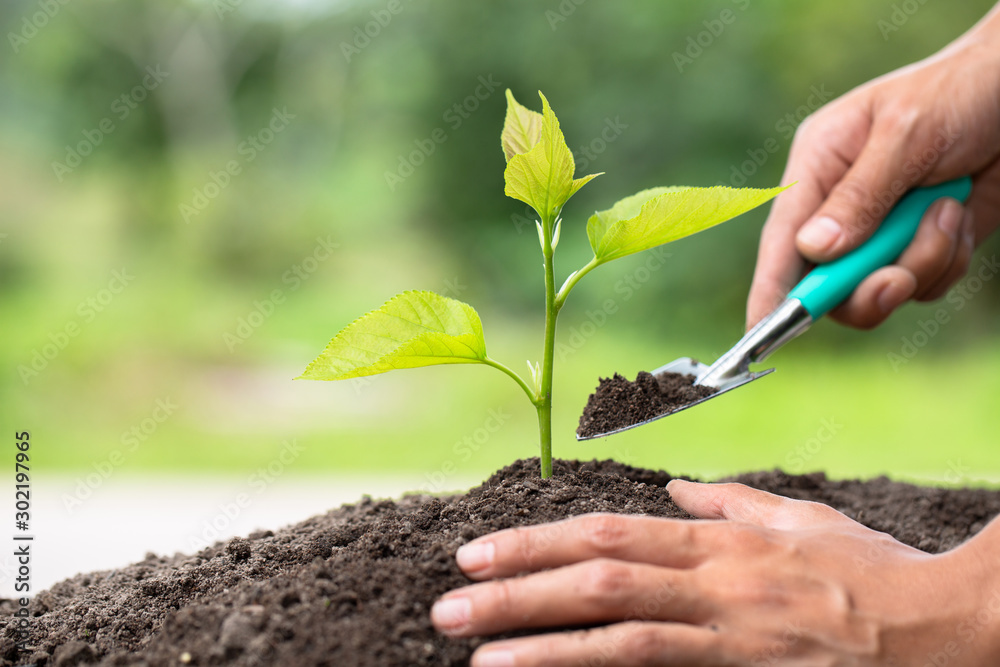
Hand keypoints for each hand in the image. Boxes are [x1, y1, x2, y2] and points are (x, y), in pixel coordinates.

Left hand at [432, 481, 997, 665]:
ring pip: (621, 634)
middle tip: (450, 603)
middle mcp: (713, 581)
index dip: (538, 543)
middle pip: (598, 579)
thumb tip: (673, 488)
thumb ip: (727, 503)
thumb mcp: (795, 518)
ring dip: (543, 644)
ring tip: (479, 653)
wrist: (942, 623)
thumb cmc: (868, 567)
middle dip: (518, 591)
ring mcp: (729, 634)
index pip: (608, 532)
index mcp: (717, 540)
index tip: (481, 551)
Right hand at [748, 7, 999, 329]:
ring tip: (948, 210)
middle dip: (865, 287)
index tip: (758, 332)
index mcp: (819, 166)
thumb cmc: (959, 91)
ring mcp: (882, 230)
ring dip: (923, 261)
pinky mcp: (920, 246)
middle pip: (828, 281)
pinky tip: (961, 215)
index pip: (782, 238)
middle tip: (898, 277)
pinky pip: (924, 284)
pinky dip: (949, 261)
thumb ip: (859, 195)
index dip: (769, 288)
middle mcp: (841, 205)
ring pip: (880, 289)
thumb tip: (813, 249)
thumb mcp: (906, 133)